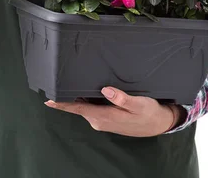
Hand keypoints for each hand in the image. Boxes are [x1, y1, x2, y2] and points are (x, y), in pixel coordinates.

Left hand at [44, 87, 183, 136]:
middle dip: (68, 97)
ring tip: (69, 84)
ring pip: (84, 108)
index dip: (62, 104)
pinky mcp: (106, 119)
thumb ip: (121, 98)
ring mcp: (101, 121)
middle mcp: (99, 121)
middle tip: (57, 82)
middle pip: (78, 107)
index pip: (78, 109)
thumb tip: (105, 90)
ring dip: (77, 98)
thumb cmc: (148, 113)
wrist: (158, 124)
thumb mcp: (138, 104)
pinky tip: (86, 92)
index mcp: (104, 116)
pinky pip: (91, 109)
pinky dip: (86, 101)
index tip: (49, 100)